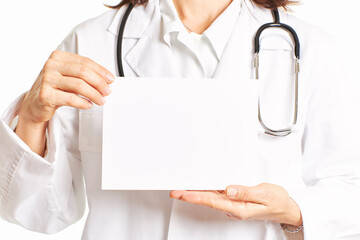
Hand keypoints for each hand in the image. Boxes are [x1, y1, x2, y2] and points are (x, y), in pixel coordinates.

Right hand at [16, 50, 113, 155]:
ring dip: (94, 94)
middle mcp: (51, 65)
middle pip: (83, 72)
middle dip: (99, 83)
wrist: (35, 104)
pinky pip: (70, 98)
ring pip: (78, 85)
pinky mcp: (45, 95)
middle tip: (108, 91)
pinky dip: (83, 102)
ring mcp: (47, 79)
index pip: (85, 62)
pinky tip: (89, 105)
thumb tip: (106, 80)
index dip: (100, 71)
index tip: (110, 80)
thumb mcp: (68, 77)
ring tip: (101, 100)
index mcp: (58, 57)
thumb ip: (84, 74)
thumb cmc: (55, 89)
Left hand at [170, 183, 302, 226]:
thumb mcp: (264, 194)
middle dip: (190, 196)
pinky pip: (217, 195)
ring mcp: (233, 204)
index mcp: (238, 207)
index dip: (196, 197)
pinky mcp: (234, 199)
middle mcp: (233, 206)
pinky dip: (206, 191)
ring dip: (196, 193)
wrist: (285, 207)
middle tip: (176, 191)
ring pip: (211, 197)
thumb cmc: (276, 201)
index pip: (212, 201)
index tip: (184, 194)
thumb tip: (229, 189)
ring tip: (182, 189)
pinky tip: (200, 188)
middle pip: (207, 200)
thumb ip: (245, 192)